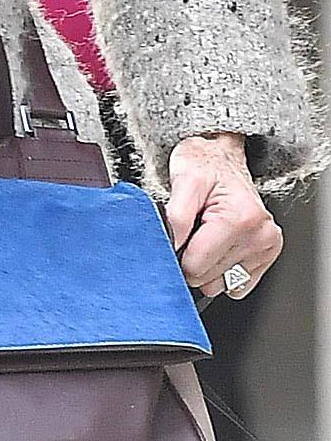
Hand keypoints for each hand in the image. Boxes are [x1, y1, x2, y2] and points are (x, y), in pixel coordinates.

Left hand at [165, 132, 280, 299]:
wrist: (222, 156)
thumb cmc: (204, 165)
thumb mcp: (184, 180)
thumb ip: (176, 216)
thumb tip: (172, 247)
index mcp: (240, 219)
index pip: (195, 268)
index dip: (178, 255)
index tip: (180, 236)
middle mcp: (260, 235)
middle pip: (206, 279)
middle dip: (192, 259)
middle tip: (194, 231)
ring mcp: (267, 246)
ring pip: (219, 284)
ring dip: (207, 265)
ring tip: (207, 236)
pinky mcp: (267, 254)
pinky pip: (235, 284)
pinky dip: (221, 271)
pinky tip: (219, 247)